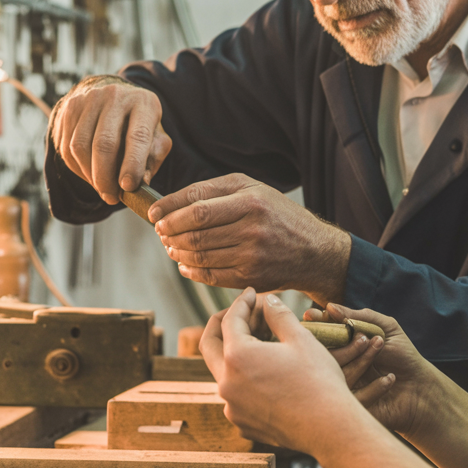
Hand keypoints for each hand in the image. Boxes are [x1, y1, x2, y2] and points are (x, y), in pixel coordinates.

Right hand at [51, 76, 171, 205]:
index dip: (132, 164)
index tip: (127, 187)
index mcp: (143, 103)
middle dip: (106, 177)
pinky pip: (66, 146)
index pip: (137, 136)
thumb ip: (153, 160)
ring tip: (102, 188)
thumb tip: (141, 183)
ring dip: (90, 176)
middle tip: (112, 197)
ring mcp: (89, 100)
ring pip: (80, 147)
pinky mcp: (69, 108)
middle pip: (104, 143)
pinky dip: (77, 168)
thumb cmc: (139, 125)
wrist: (113, 97)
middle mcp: (115, 96)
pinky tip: (90, 174)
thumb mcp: (156, 138)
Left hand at [152, 173, 350, 302]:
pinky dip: (191, 271)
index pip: (198, 206)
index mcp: (251, 201)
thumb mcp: (253, 188)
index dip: (170, 210)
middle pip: (195, 233)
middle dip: (169, 233)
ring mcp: (251, 256)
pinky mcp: (250, 278)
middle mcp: (252, 228)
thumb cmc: (277, 214)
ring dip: (176, 252)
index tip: (154, 215)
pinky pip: (210, 276)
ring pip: (199, 256)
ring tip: (170, 247)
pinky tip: (185, 265)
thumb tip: (173, 202)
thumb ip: (215, 189)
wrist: (314, 251)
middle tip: (160, 232)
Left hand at [201, 288, 361, 452]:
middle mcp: (226, 383)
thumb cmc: (318, 380)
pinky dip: (244, 379)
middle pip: (210, 345)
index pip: (229, 321)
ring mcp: (232, 406)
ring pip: (223, 372)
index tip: (252, 294)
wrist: (330, 428)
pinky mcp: (242, 423)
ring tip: (258, 341)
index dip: (242, 303)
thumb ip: (278, 315)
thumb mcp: (300, 338)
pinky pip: (235, 395)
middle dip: (222, 324)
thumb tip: (268, 301)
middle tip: (240, 312)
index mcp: (237, 357)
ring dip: (234, 353)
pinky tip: (265, 372)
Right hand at [307, 304, 441, 436]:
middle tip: (362, 338)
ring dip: (361, 360)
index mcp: (343, 345)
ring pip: (337, 375)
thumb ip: (360, 318)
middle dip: (338, 343)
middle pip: (323, 355)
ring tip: (381, 349)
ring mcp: (344, 387)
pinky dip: (374, 387)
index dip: (315, 324)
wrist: (421, 390)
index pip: (321, 334)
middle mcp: (339, 365)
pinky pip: (353, 398)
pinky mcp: (353, 408)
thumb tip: (330, 307)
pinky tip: (390, 378)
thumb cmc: (403, 357)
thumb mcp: (386, 329)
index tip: (310, 315)